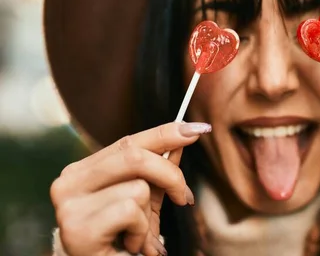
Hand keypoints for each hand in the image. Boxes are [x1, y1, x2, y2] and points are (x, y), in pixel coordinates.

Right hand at [50, 121, 210, 255]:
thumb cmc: (121, 237)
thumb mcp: (145, 199)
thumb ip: (160, 168)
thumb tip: (183, 135)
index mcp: (83, 170)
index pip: (127, 142)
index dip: (164, 133)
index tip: (197, 129)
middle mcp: (69, 182)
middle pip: (134, 156)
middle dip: (170, 176)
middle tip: (184, 197)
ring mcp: (69, 205)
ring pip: (137, 188)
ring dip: (148, 217)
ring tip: (135, 234)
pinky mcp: (78, 228)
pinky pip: (130, 212)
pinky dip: (140, 231)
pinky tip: (127, 244)